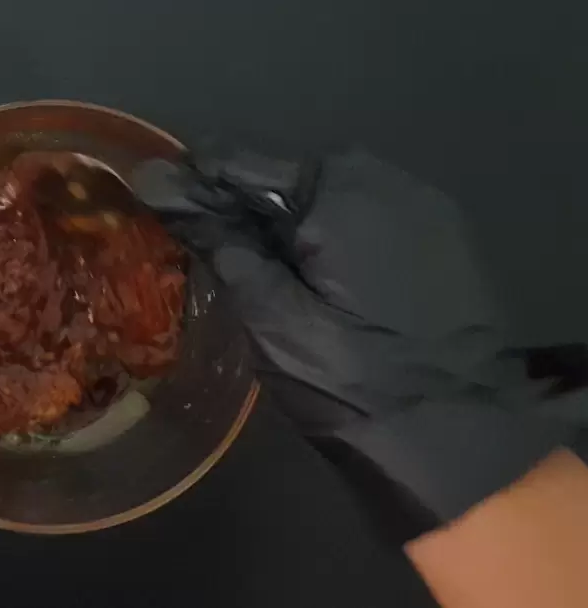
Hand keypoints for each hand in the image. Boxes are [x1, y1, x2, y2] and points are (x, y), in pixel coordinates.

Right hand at [132, 148, 582, 536]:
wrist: (467, 443)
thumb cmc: (355, 382)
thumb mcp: (272, 317)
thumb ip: (222, 245)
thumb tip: (161, 189)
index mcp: (342, 190)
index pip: (245, 165)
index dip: (188, 179)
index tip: (139, 186)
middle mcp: (385, 179)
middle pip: (285, 177)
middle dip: (234, 201)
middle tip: (185, 235)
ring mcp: (419, 207)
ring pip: (323, 198)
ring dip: (278, 221)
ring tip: (231, 252)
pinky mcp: (437, 239)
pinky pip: (361, 218)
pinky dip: (320, 236)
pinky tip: (294, 269)